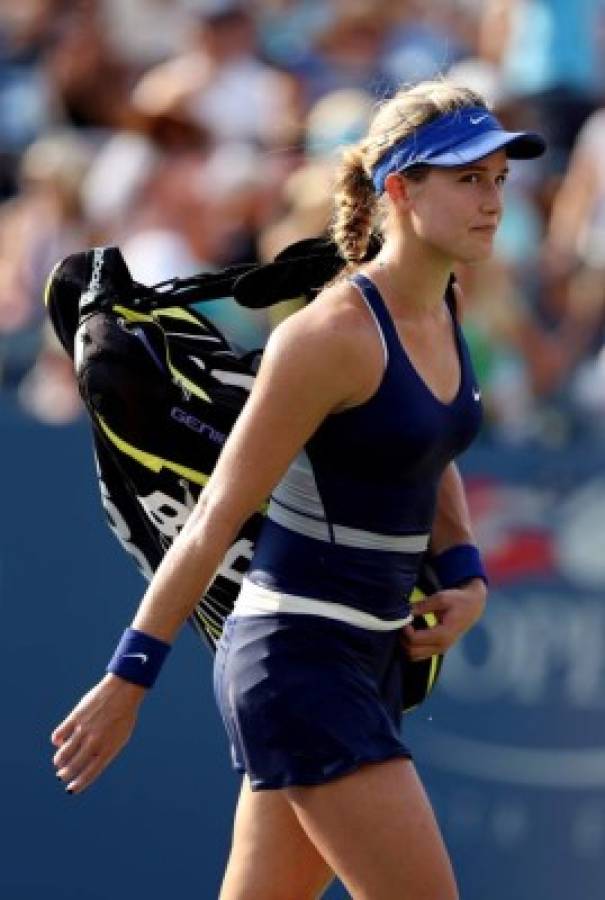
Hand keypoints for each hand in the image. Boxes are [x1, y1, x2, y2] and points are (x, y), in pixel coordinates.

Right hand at [51, 674, 146, 793]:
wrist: (123, 691)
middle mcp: (95, 741)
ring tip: (59, 762)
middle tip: (61, 775)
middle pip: (74, 765)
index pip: (90, 772)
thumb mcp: (120, 737)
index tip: (70, 789)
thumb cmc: (123, 716)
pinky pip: (59, 734)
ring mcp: (84, 729)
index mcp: (108, 749)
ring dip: (59, 760)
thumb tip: (87, 762)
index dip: (79, 783)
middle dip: (65, 773)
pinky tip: (59, 742)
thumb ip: (105, 751)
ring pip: (64, 752)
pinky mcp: (76, 717)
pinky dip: (57, 740)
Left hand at [401, 578, 486, 661]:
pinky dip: (412, 647)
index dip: (404, 630)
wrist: (473, 606)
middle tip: (402, 624)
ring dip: (406, 645)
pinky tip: (412, 633)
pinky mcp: (439, 649)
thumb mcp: (440, 598)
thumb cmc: (458, 601)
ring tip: (406, 629)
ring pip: (415, 656)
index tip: (403, 618)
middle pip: (412, 652)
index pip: (414, 640)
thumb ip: (422, 606)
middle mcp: (441, 646)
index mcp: (442, 635)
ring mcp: (441, 650)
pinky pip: (420, 654)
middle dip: (403, 639)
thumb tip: (405, 612)